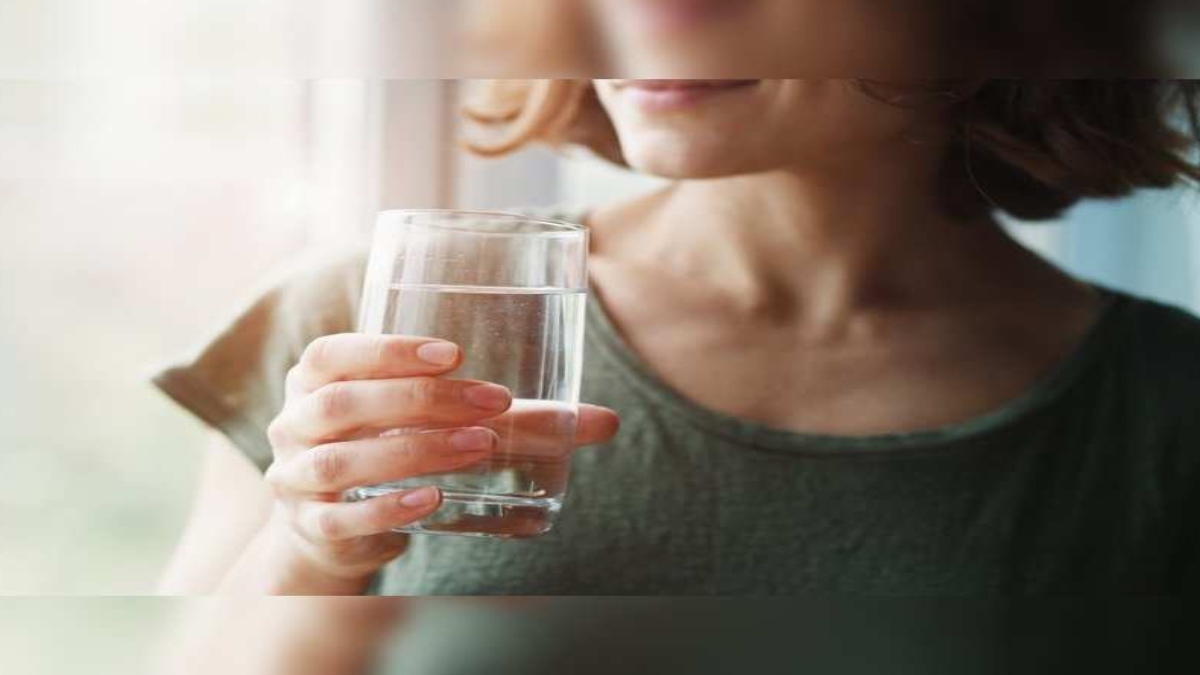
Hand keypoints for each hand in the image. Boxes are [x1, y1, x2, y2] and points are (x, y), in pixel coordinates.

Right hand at [256, 333, 619, 590]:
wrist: (334, 529)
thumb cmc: (396, 449)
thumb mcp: (439, 423)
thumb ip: (516, 419)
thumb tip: (605, 423)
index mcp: (316, 380)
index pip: (333, 353)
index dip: (387, 349)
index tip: (454, 353)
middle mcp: (294, 425)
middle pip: (341, 404)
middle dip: (418, 401)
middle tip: (490, 404)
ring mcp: (297, 480)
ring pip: (341, 462)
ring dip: (412, 451)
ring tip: (477, 448)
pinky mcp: (314, 528)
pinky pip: (341, 520)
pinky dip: (388, 508)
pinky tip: (434, 501)